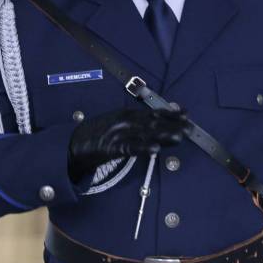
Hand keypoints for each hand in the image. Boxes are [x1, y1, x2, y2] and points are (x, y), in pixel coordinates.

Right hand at [67, 107, 187, 181]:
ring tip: (179, 137)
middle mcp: (124, 121)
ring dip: (163, 135)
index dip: (170, 113)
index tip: (185, 113)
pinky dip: (142, 149)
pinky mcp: (110, 148)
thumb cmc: (96, 134)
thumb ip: (135, 123)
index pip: (152, 112)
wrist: (72, 144)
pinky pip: (128, 149)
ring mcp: (117, 134)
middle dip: (172, 124)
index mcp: (126, 114)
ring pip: (144, 134)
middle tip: (189, 127)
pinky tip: (155, 150)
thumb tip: (155, 122)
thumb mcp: (116, 123)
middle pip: (152, 122)